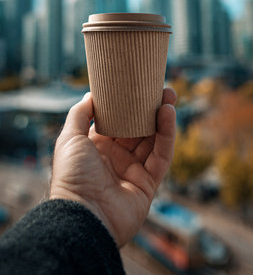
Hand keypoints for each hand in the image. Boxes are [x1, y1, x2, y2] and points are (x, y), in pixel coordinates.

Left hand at [50, 88, 175, 247]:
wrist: (83, 216)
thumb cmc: (72, 176)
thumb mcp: (69, 138)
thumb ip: (79, 114)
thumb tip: (91, 94)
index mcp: (97, 147)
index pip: (117, 121)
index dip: (127, 105)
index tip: (136, 86)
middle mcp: (116, 158)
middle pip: (138, 128)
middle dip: (149, 109)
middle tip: (160, 88)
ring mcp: (133, 171)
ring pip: (153, 140)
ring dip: (162, 117)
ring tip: (169, 95)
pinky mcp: (148, 183)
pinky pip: (161, 156)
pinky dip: (167, 135)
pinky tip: (168, 114)